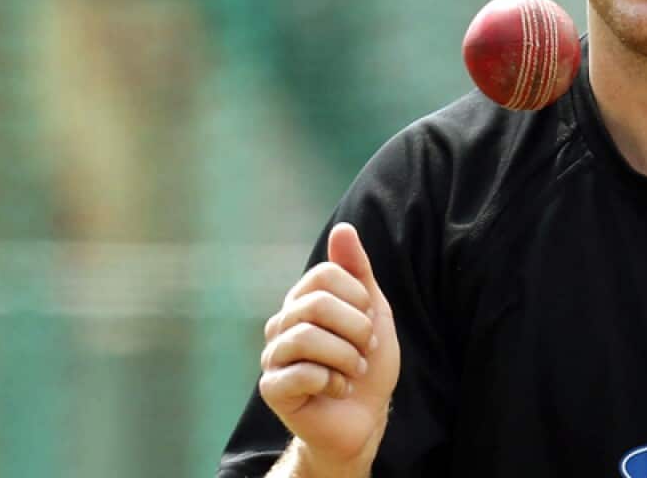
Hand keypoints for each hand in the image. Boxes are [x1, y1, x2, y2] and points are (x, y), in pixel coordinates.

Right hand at [258, 223, 401, 473]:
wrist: (364, 417)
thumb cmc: (368, 362)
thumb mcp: (373, 310)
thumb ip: (357, 270)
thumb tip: (343, 228)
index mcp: (303, 301)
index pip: (325, 274)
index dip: (358, 297)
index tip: (368, 320)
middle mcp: (282, 323)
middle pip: (316, 305)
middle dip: (355, 330)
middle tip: (364, 350)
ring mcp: (273, 356)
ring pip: (307, 338)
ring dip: (346, 358)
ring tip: (354, 372)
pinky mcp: (273, 389)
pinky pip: (300, 373)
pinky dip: (332, 382)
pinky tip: (337, 389)